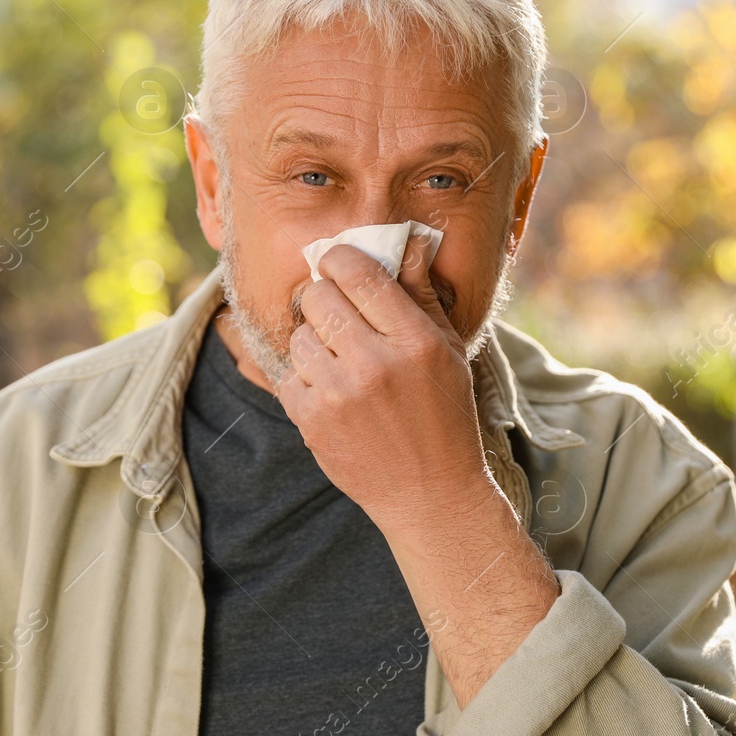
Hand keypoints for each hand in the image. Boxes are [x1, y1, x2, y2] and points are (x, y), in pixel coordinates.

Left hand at [276, 231, 492, 526]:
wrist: (429, 493)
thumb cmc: (444, 415)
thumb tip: (409, 242)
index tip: (336, 264)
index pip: (358, 274)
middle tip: (338, 315)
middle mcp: (375, 364)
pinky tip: (331, 392)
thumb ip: (421, 295)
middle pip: (319, 298)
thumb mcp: (447, 351)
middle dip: (323, 299)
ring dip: (314, 342)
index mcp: (415, 340)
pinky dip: (305, 379)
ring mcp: (339, 395)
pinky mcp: (312, 422)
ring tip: (340, 362)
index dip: (338, 259)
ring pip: (300, 336)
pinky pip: (289, 375)